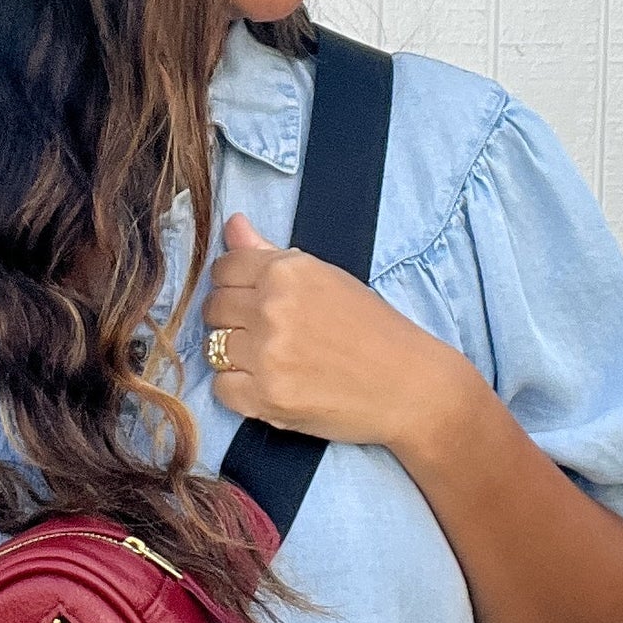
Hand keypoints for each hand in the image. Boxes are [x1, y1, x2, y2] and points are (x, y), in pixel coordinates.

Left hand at [202, 211, 477, 456]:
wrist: (410, 387)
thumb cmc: (374, 330)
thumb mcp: (328, 278)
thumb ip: (270, 253)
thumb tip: (232, 224)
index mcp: (288, 272)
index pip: (223, 268)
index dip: (232, 285)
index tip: (249, 299)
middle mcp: (273, 308)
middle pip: (213, 308)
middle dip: (230, 320)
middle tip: (262, 334)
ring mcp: (267, 355)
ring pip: (212, 347)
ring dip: (233, 355)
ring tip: (268, 360)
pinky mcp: (267, 398)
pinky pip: (221, 388)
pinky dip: (238, 389)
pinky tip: (268, 384)